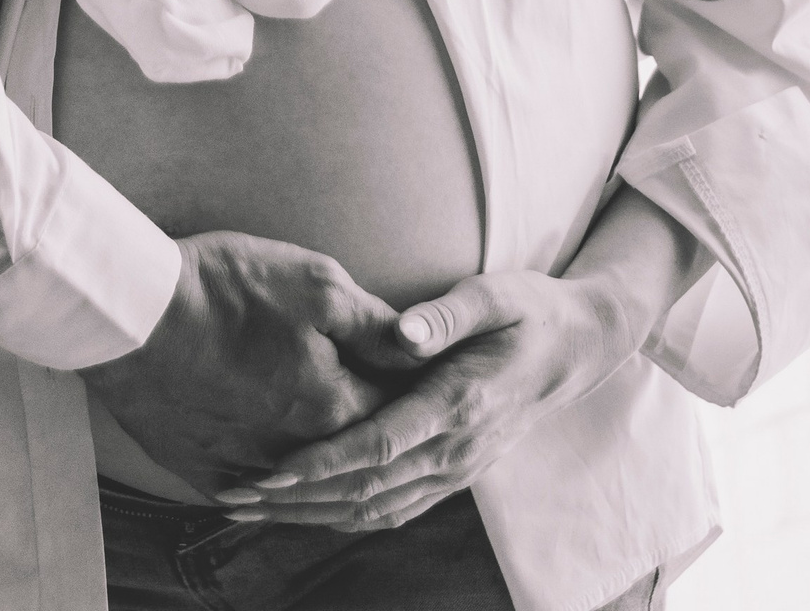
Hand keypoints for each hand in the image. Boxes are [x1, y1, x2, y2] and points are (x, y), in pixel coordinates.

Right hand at [84, 233, 402, 495]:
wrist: (135, 314)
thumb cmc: (227, 288)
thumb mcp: (315, 282)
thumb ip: (374, 323)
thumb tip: (421, 349)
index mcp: (332, 404)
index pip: (395, 410)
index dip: (413, 392)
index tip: (424, 382)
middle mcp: (298, 451)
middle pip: (352, 454)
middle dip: (374, 438)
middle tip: (388, 419)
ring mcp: (249, 468)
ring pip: (303, 482)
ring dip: (324, 469)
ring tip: (336, 448)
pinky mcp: (205, 473)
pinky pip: (252, 495)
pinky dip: (270, 487)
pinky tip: (277, 477)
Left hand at [213, 191, 707, 531]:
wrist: (577, 348)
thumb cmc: (530, 311)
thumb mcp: (498, 294)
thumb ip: (449, 312)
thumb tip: (405, 330)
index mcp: (460, 403)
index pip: (380, 445)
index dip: (324, 463)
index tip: (270, 471)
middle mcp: (455, 450)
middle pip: (365, 491)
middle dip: (295, 499)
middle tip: (232, 496)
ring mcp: (455, 470)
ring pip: (372, 509)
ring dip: (309, 515)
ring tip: (249, 509)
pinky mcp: (451, 474)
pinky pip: (391, 509)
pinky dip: (341, 515)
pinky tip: (302, 512)